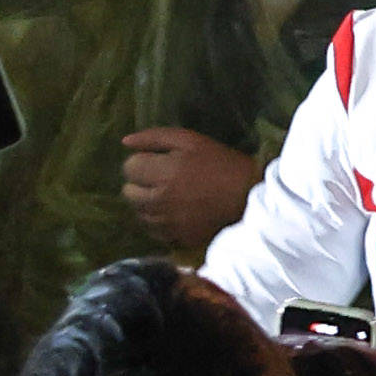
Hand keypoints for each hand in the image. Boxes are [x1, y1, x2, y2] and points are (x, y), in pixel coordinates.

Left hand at [115, 129, 261, 240]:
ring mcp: (166, 222)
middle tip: (160, 178)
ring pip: (139, 213)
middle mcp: (158, 200)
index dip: (141, 162)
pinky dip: (158, 221)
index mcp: (162, 173)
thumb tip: (125, 142)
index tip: (156, 161)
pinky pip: (153, 230)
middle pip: (128, 193)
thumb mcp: (191, 140)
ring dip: (147, 203)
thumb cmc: (222, 163)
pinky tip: (173, 212)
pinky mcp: (176, 237)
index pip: (129, 168)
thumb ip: (155, 138)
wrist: (250, 198)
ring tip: (166, 195)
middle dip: (140, 183)